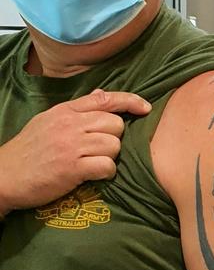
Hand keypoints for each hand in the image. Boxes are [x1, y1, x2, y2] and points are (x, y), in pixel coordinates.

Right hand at [0, 88, 151, 215]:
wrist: (3, 176)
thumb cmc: (28, 150)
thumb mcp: (48, 121)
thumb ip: (76, 108)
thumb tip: (100, 93)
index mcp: (65, 111)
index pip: (105, 99)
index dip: (130, 101)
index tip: (144, 108)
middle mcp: (70, 125)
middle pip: (116, 124)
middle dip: (114, 138)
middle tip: (98, 149)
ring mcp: (72, 146)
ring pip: (114, 145)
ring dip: (110, 157)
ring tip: (93, 163)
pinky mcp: (72, 168)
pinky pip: (107, 166)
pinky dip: (106, 173)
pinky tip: (95, 175)